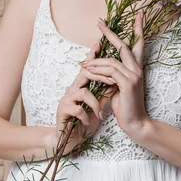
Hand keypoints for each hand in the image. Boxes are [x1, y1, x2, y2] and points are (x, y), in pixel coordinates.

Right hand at [51, 40, 116, 154]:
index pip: (90, 66)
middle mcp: (73, 88)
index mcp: (83, 85)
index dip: (94, 54)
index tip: (101, 41)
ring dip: (95, 103)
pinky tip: (90, 122)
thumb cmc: (86, 120)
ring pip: (83, 91)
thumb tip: (117, 78)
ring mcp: (67, 98)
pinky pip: (78, 108)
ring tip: (100, 112)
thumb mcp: (99, 104)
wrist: (72, 139)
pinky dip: (87, 115)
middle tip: (113, 82)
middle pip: (85, 72)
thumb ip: (106, 91)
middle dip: (100, 75)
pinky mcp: (63, 110)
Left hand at [81, 11, 147, 136]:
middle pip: (124, 45)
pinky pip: (109, 71)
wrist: (135, 123)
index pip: (139, 44)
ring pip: (112, 60)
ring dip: (95, 61)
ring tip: (83, 64)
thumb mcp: (119, 87)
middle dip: (110, 34)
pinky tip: (88, 72)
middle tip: (99, 23)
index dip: (138, 29)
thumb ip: (114, 75)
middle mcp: (138, 69)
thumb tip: (103, 67)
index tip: (138, 15)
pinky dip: (97, 71)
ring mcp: (134, 75)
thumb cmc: (126, 106)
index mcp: (138, 68)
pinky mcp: (128, 83)